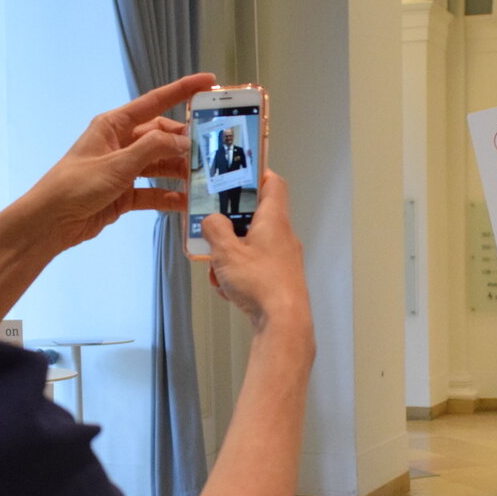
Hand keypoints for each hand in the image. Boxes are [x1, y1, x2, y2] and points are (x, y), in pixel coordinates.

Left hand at [13, 72, 216, 251]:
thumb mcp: (117, 164)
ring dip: (180, 172)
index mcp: (114, 125)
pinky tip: (187, 203)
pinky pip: (154, 191)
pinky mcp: (124, 194)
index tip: (209, 82)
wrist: (51, 222)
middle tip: (213, 151)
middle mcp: (121, 143)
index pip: (155, 102)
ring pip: (160, 165)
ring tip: (205, 180)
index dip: (182, 91)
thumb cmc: (77, 185)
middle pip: (162, 137)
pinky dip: (169, 197)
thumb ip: (153, 149)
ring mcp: (124, 169)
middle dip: (186, 143)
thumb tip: (185, 140)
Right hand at [202, 172, 311, 335]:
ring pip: (250, 246)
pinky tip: (228, 289)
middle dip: (230, 225)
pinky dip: (238, 274)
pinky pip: (254, 268)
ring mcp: (283, 258)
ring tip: (219, 271)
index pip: (272, 183)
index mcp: (274, 220)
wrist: (283, 322)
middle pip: (255, 217)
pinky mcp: (279, 278)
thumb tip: (212, 220)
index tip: (237, 173)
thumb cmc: (261, 284)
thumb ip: (214, 229)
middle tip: (212, 230)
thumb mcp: (226, 252)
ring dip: (230, 255)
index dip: (256, 174)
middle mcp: (283, 236)